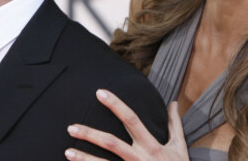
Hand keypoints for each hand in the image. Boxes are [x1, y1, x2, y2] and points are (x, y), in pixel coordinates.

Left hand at [65, 89, 188, 160]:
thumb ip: (174, 125)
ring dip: (84, 159)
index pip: (131, 119)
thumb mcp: (179, 148)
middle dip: (90, 134)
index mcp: (152, 145)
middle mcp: (140, 158)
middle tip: (71, 127)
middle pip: (112, 143)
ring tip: (67, 151)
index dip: (115, 105)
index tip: (100, 92)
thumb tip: (173, 103)